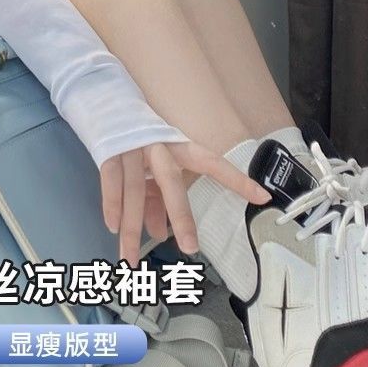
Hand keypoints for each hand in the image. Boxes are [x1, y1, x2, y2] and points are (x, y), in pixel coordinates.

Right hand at [100, 139, 270, 266]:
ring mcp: (132, 147)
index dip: (235, 179)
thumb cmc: (139, 141)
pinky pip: (111, 182)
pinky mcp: (108, 150)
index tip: (261, 197)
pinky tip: (113, 228)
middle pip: (171, 182)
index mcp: (179, 146)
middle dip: (180, 216)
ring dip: (132, 228)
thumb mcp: (156, 167)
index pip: (212, 163)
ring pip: (135, 191)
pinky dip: (112, 206)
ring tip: (131, 260)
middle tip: (190, 248)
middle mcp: (159, 146)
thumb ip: (158, 200)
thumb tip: (160, 234)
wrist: (106, 105)